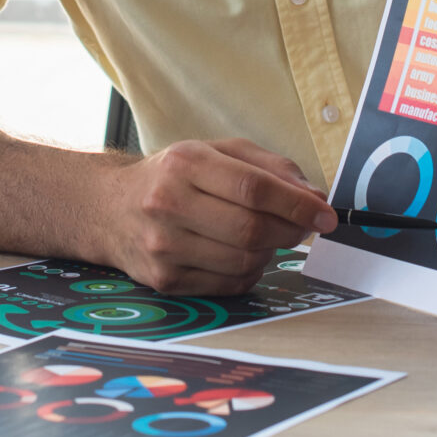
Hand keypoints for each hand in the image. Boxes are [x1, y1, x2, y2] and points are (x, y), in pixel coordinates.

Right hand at [95, 138, 337, 294]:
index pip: (254, 188)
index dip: (297, 204)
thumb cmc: (173, 176)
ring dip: (271, 251)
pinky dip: (250, 271)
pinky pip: (229, 284)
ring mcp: (163, 247)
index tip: (325, 214)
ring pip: (243, 260)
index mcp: (184, 164)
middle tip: (305, 227)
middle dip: (291, 231)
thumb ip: (268, 167)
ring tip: (268, 236)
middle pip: (251, 229)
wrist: (110, 209)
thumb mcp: (216, 152)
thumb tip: (314, 198)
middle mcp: (168, 205)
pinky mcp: (165, 281)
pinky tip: (244, 254)